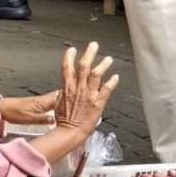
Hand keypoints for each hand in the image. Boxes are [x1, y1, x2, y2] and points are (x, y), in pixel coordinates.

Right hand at [22, 43, 118, 163]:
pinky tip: (116, 76)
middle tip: (94, 44)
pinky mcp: (98, 103)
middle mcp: (78, 89)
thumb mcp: (59, 103)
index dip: (69, 57)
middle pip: (84, 66)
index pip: (67, 68)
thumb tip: (64, 89)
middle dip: (89, 53)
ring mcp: (89, 95)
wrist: (70, 132)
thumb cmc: (63, 121)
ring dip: (103, 65)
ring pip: (96, 74)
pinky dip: (112, 82)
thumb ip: (63, 94)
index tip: (72, 49)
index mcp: (67, 88)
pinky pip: (107, 89)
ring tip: (108, 58)